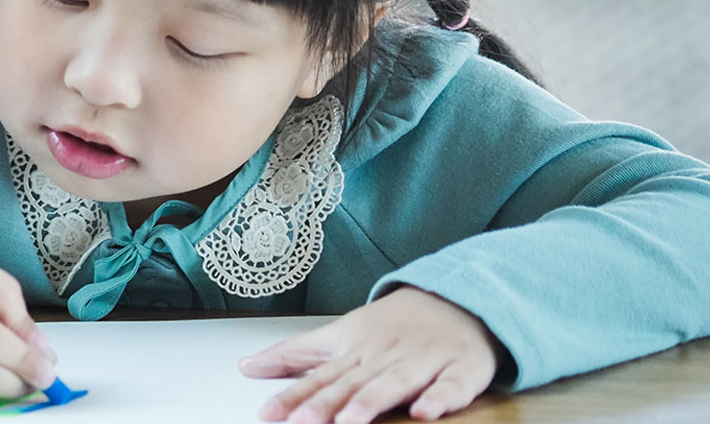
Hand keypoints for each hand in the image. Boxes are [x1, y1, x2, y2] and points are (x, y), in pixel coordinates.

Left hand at [241, 286, 501, 422]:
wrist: (458, 298)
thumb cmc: (393, 325)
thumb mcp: (341, 335)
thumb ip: (295, 355)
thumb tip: (246, 366)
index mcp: (357, 350)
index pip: (320, 377)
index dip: (293, 396)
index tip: (268, 414)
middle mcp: (387, 356)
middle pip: (354, 382)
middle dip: (327, 404)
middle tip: (302, 423)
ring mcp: (425, 361)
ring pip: (396, 383)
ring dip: (373, 401)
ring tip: (350, 421)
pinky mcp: (463, 369)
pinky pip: (453, 386)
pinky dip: (440, 398)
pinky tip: (424, 412)